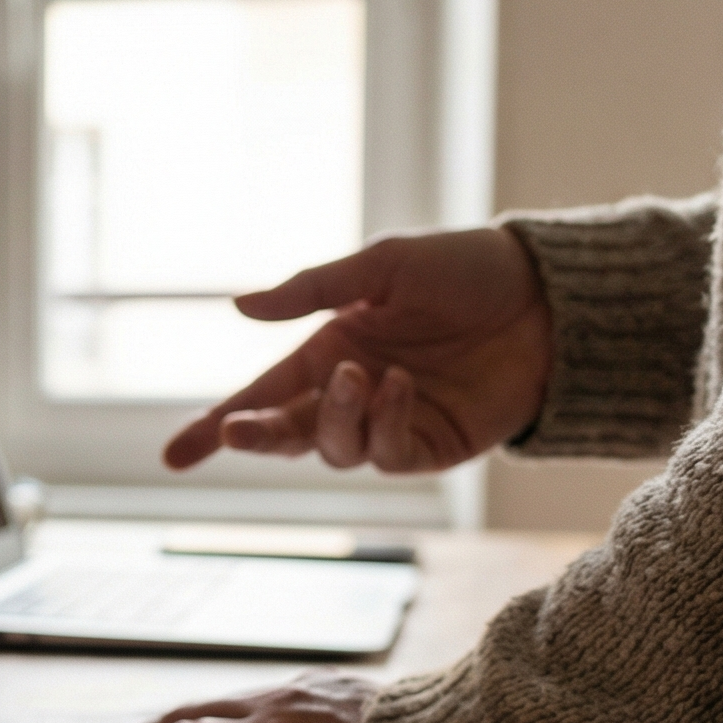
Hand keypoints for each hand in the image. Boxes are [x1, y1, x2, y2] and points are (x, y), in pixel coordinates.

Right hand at [163, 227, 552, 472]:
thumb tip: (238, 306)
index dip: (214, 429)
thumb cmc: (464, 271)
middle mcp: (351, 394)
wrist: (549, 296)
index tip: (173, 456)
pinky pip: (388, 453)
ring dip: (336, 417)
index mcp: (327, 351)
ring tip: (363, 374)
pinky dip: (386, 421)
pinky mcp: (431, 446)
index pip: (259, 398)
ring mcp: (390, 424)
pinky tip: (403, 384)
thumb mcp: (382, 266)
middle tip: (237, 429)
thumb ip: (310, 291)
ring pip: (334, 449)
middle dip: (255, 436)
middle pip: (285, 434)